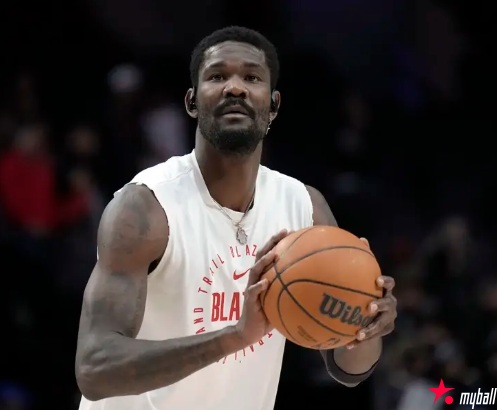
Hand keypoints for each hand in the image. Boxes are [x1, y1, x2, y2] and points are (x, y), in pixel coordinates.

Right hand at [235, 229, 289, 345]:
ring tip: (274, 254)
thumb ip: (291, 291)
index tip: (290, 231)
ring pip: (255, 270)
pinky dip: (259, 286)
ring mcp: (251, 288)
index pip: (268, 254)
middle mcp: (256, 279)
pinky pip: (253, 291)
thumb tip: (313, 286)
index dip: (277, 242)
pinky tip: (266, 282)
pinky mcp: (249, 300)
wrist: (249, 331)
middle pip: (260, 255)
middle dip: (271, 243)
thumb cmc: (267, 316)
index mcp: (263, 276)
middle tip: (283, 233)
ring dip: (264, 261)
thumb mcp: (280, 301)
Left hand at [346, 237, 396, 348]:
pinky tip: (346, 345)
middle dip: (380, 307)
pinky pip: (370, 339)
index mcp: (385, 290)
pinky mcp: (382, 333)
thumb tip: (361, 237)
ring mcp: (388, 320)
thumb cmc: (366, 289)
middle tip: (370, 307)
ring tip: (358, 334)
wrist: (374, 312)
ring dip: (370, 330)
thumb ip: (363, 259)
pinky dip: (358, 341)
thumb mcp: (364, 275)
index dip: (386, 282)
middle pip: (389, 306)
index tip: (377, 281)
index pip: (390, 284)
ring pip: (380, 326)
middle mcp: (390, 304)